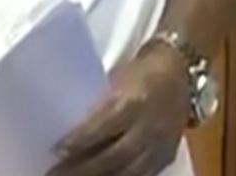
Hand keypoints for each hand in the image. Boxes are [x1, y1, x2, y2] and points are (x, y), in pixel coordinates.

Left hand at [48, 44, 191, 175]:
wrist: (181, 71)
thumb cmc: (141, 71)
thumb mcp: (118, 80)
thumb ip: (101, 106)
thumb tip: (71, 127)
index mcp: (134, 102)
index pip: (104, 125)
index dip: (80, 140)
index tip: (56, 149)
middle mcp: (149, 127)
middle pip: (114, 156)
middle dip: (82, 169)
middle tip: (54, 174)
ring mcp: (160, 145)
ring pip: (128, 172)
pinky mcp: (167, 157)